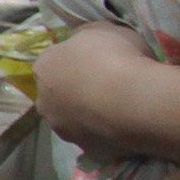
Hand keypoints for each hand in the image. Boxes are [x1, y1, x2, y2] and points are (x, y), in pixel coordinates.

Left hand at [34, 22, 165, 152]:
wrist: (134, 99)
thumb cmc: (116, 56)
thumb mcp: (101, 30)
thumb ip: (85, 36)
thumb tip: (81, 42)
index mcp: (45, 67)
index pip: (52, 62)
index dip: (74, 62)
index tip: (96, 62)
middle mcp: (45, 101)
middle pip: (58, 94)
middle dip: (77, 91)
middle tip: (106, 87)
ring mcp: (63, 129)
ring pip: (73, 119)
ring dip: (90, 114)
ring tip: (119, 108)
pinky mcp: (85, 149)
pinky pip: (95, 138)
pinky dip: (106, 133)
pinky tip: (125, 126)